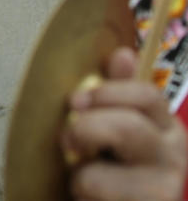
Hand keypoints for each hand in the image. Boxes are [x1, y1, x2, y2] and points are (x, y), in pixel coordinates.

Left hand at [62, 47, 187, 199]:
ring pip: (100, 174)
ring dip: (82, 177)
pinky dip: (83, 196)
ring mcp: (163, 191)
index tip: (75, 101)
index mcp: (167, 128)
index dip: (107, 93)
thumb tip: (123, 54)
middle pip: (127, 128)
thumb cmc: (114, 171)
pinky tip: (95, 200)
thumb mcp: (113, 128)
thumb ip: (116, 95)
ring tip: (86, 182)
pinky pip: (95, 195)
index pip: (147, 95)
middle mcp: (173, 157)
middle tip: (68, 141)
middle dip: (86, 131)